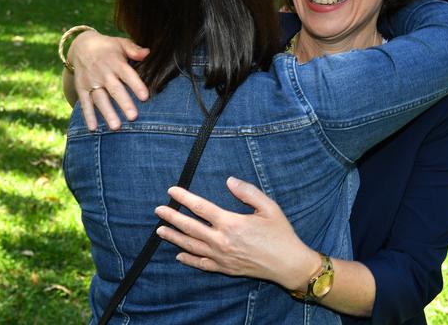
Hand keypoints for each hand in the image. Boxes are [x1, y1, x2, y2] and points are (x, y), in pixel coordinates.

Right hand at [68, 31, 149, 130]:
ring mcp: (91, 82)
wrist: (80, 46)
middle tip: (133, 117)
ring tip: (116, 127)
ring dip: (107, 113)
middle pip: (115, 90)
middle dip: (124, 103)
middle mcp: (103, 73)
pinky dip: (88, 115)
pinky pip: (85, 103)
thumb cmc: (108, 48)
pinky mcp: (82, 89)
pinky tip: (93, 128)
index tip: (145, 97)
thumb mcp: (120, 43)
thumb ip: (134, 50)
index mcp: (116, 63)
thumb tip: (148, 53)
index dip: (136, 85)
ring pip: (100, 99)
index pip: (128, 75)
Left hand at [155, 177, 320, 291]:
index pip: (201, 208)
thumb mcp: (269, 207)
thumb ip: (248, 192)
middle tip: (158, 210)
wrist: (289, 264)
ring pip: (191, 246)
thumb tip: (229, 180)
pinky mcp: (225, 268)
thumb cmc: (280, 233)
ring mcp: (222, 256)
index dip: (184, 198)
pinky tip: (178, 255)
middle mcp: (222, 241)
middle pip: (190, 227)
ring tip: (160, 230)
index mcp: (231, 223)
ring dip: (174, 238)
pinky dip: (188, 259)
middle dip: (172, 217)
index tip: (172, 190)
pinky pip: (202, 264)